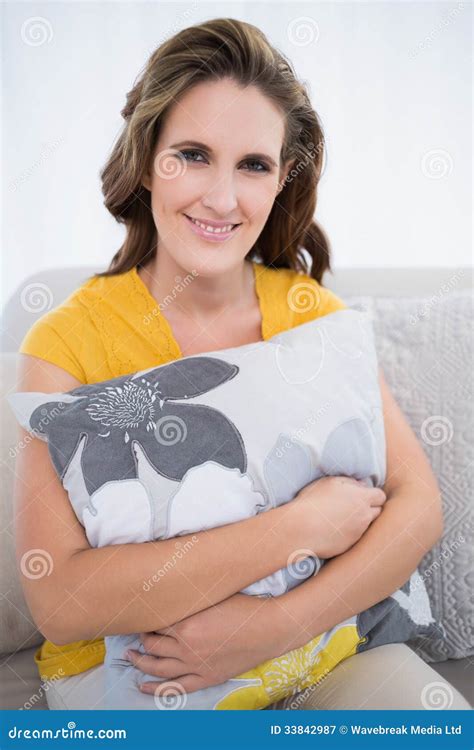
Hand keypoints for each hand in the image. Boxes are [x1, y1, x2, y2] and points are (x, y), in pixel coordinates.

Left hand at [124, 593, 290, 694]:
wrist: (268, 628)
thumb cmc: (243, 606)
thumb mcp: (213, 595)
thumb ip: (190, 597)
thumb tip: (172, 591)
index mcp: (186, 624)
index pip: (154, 623)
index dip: (145, 619)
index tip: (140, 613)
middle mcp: (186, 647)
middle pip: (152, 645)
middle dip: (140, 639)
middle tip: (133, 633)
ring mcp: (196, 665)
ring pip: (158, 667)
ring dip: (140, 662)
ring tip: (129, 656)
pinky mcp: (207, 677)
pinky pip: (176, 688)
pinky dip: (156, 689)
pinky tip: (142, 686)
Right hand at [293, 476, 386, 557]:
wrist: (301, 529)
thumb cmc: (313, 501)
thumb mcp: (330, 482)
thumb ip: (350, 482)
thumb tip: (361, 485)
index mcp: (362, 498)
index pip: (380, 496)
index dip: (373, 495)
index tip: (362, 495)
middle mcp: (364, 516)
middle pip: (377, 511)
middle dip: (369, 508)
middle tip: (353, 506)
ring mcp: (358, 532)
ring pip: (366, 525)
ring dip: (359, 521)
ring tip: (341, 518)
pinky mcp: (349, 546)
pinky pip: (354, 537)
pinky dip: (348, 533)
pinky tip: (334, 529)